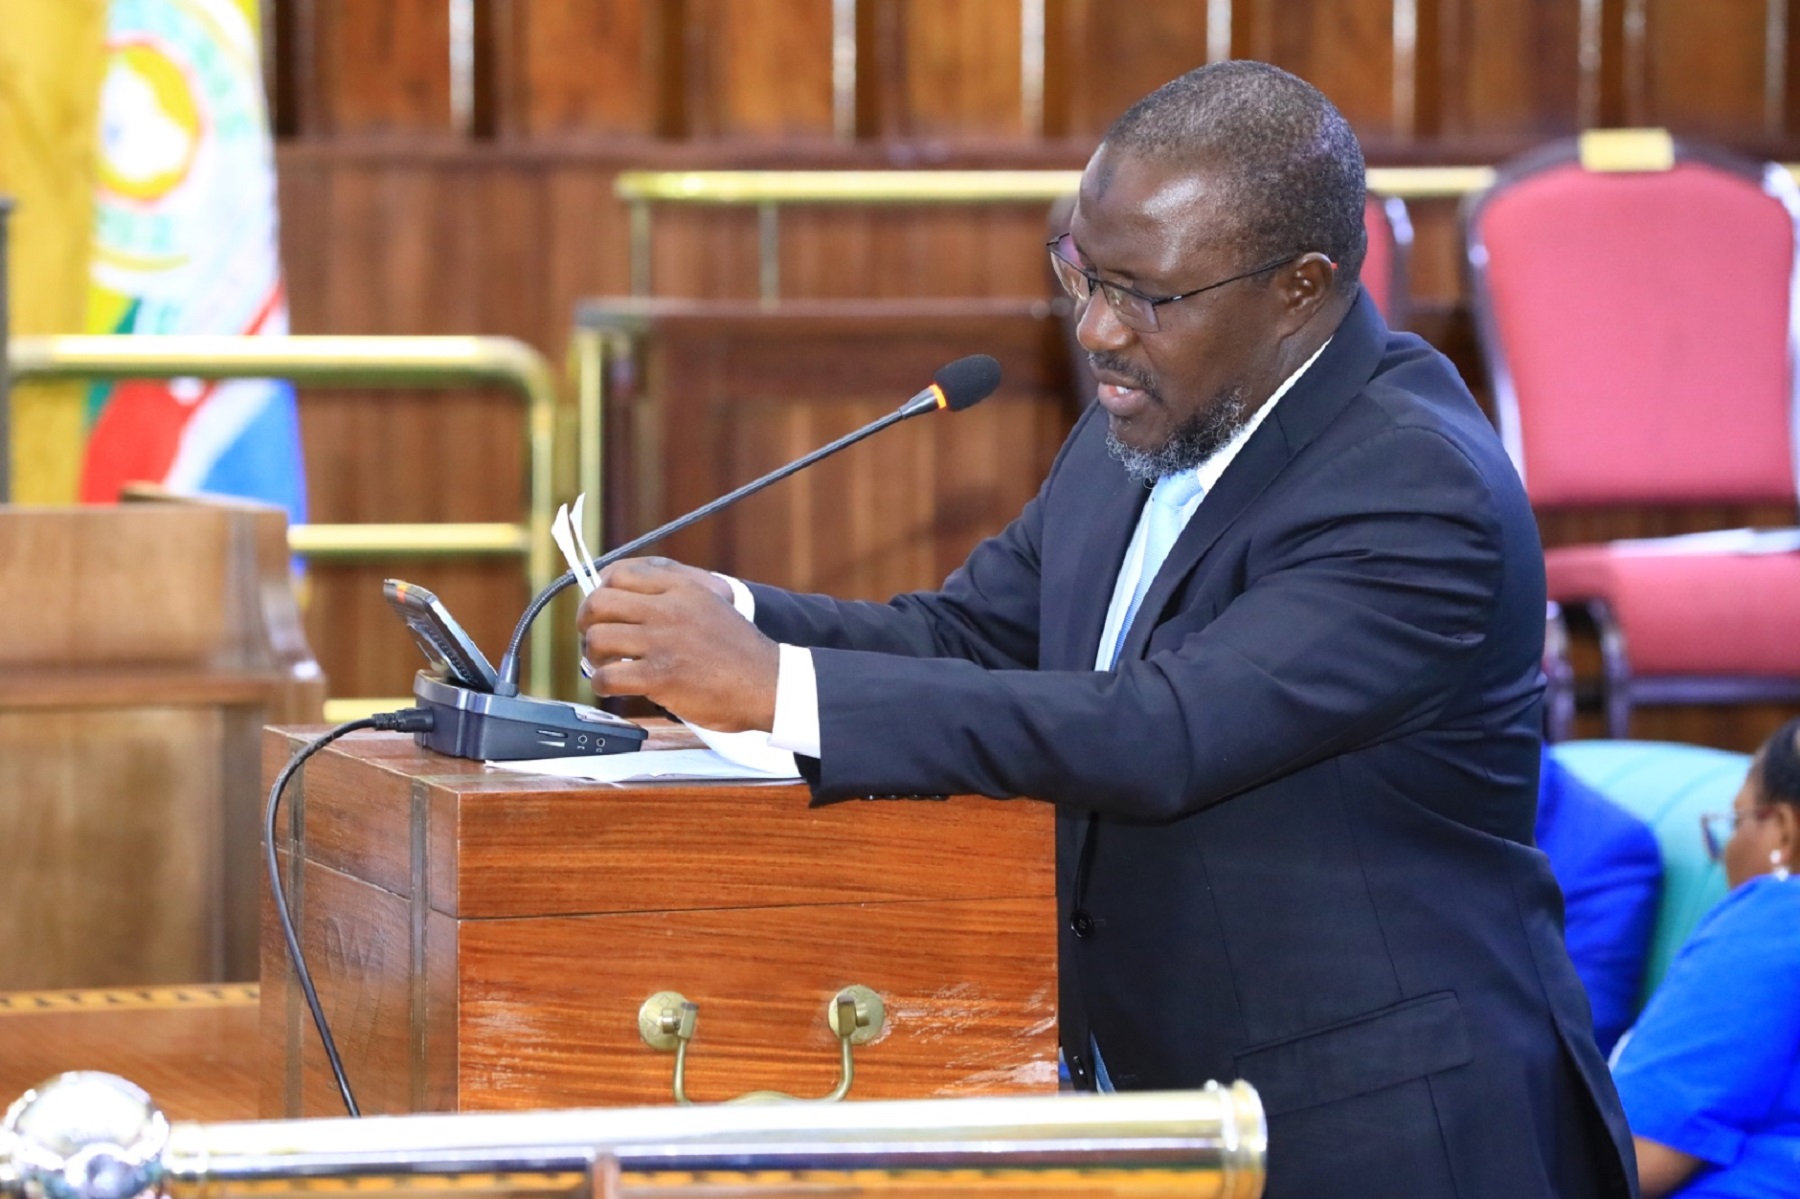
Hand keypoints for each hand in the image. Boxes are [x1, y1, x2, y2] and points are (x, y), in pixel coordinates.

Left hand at [576, 557, 778, 731]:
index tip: (601, 610)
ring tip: (605, 666)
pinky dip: (602, 684)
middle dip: (587, 622)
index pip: (619, 574)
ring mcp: (663, 641)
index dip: (600, 591)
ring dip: (593, 655)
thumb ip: (676, 594)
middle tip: (595, 639)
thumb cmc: (739, 651)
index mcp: (682, 587)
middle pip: (599, 603)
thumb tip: (629, 597)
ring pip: (598, 638)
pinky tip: (613, 688)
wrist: (767, 683)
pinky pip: (608, 676)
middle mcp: (669, 609)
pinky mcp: (660, 675)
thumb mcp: (712, 603)